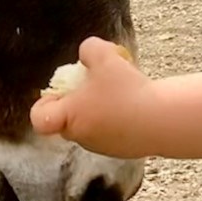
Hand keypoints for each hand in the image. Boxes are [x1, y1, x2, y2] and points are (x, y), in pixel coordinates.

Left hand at [30, 37, 157, 157]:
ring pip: (93, 125)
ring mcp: (103, 147)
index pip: (40, 119)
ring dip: (101, 108)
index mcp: (69, 118)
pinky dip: (120, 118)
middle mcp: (82, 137)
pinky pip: (114, 131)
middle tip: (97, 83)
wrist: (162, 120)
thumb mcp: (104, 56)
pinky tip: (136, 103)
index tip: (62, 91)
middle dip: (79, 101)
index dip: (45, 103)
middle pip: (68, 119)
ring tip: (122, 90)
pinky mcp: (124, 151)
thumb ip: (89, 49)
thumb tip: (87, 54)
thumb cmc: (127, 90)